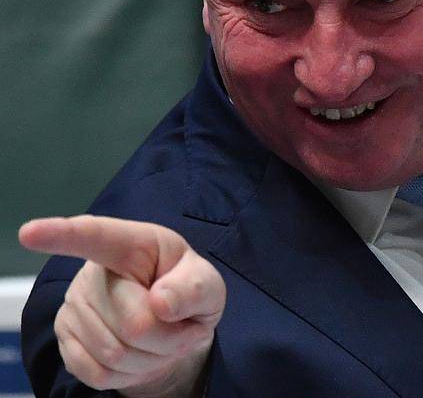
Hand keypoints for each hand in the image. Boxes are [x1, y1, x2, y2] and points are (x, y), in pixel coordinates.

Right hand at [19, 215, 225, 396]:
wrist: (171, 324)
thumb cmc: (187, 291)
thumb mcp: (207, 284)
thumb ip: (195, 287)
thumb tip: (161, 303)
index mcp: (133, 243)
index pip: (96, 236)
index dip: (62, 235)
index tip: (30, 232)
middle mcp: (94, 271)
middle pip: (134, 323)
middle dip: (169, 336)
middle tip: (180, 325)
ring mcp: (75, 306)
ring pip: (116, 354)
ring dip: (153, 357)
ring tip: (162, 337)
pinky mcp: (65, 340)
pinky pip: (99, 373)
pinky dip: (131, 374)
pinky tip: (141, 353)